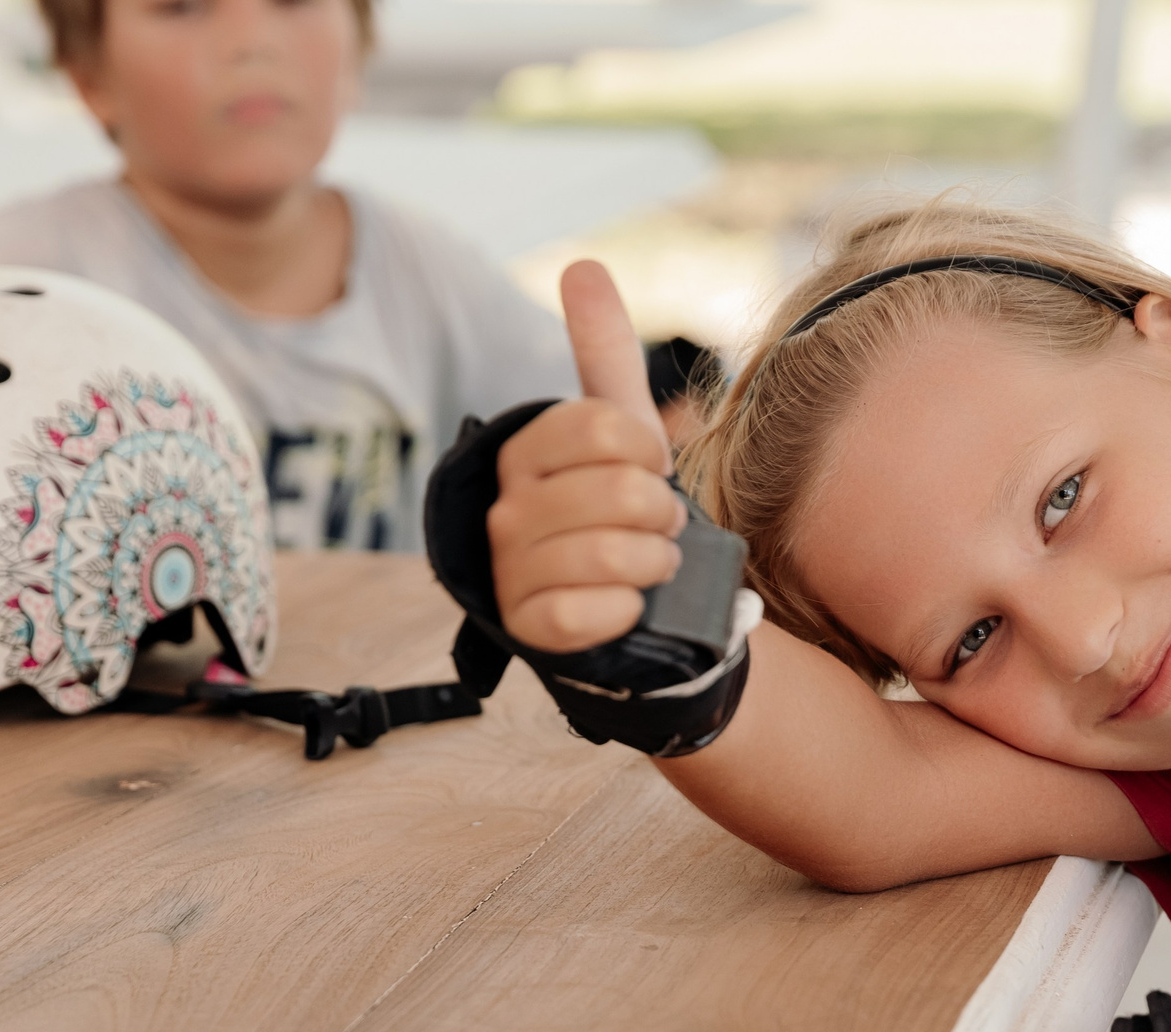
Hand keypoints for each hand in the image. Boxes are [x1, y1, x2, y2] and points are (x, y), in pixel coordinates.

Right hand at [489, 261, 685, 653]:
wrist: (618, 599)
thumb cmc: (616, 509)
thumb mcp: (617, 428)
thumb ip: (602, 352)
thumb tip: (583, 266)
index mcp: (525, 451)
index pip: (602, 426)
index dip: (649, 451)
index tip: (651, 468)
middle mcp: (508, 508)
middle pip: (620, 492)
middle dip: (663, 513)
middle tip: (659, 526)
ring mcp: (511, 570)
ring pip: (611, 556)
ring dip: (653, 564)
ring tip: (650, 565)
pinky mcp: (528, 626)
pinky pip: (588, 613)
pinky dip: (626, 611)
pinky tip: (626, 606)